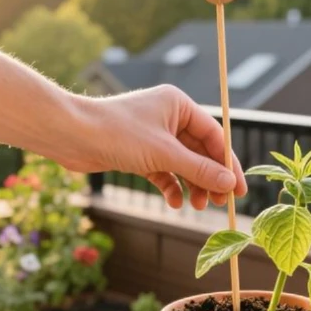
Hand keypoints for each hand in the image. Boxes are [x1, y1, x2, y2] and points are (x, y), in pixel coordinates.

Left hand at [64, 85, 246, 209]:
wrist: (71, 136)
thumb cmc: (117, 134)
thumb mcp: (165, 154)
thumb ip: (200, 169)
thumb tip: (229, 183)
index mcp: (179, 105)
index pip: (215, 136)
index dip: (229, 164)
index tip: (239, 190)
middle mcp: (168, 117)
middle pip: (200, 152)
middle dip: (210, 178)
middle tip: (220, 203)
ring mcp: (153, 136)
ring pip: (182, 165)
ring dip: (192, 185)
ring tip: (197, 206)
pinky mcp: (138, 154)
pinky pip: (164, 172)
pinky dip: (171, 187)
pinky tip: (175, 203)